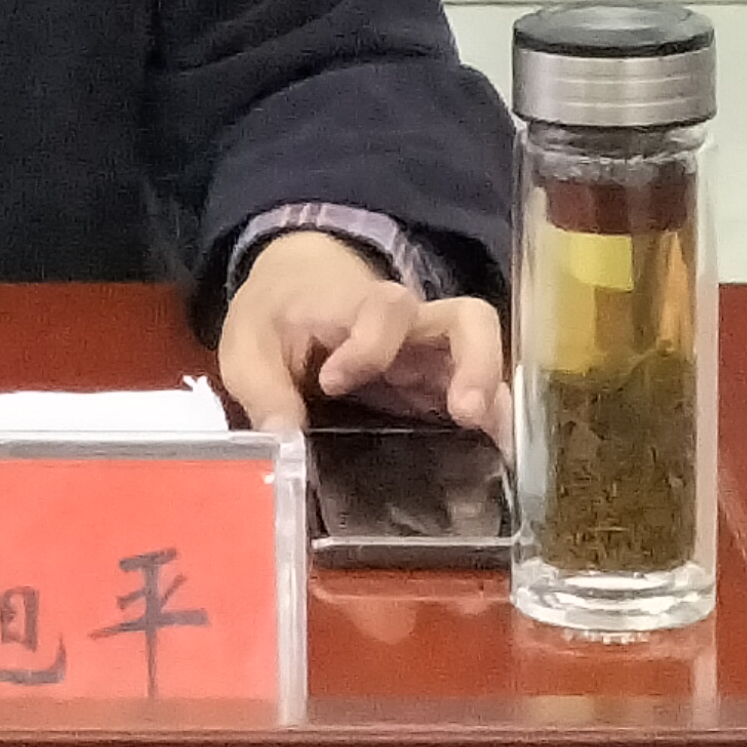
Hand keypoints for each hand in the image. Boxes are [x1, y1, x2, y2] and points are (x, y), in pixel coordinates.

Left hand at [219, 229, 504, 437]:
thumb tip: (283, 441)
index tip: (332, 382)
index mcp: (354, 306)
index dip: (368, 345)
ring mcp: (429, 352)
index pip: (382, 310)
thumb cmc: (276, 315)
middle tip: (465, 413)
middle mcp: (408, 325)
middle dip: (474, 363)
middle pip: (465, 320)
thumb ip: (263, 390)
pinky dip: (495, 422)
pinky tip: (499, 461)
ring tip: (496, 445)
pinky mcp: (438, 381)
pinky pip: (480, 391)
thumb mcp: (248, 347)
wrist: (296, 285)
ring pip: (484, 355)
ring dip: (492, 397)